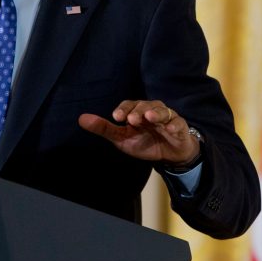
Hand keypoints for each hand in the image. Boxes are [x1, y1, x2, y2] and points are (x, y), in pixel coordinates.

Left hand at [78, 100, 200, 163]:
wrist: (169, 155)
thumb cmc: (145, 142)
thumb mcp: (122, 139)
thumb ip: (104, 129)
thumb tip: (81, 119)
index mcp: (138, 112)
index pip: (130, 105)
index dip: (124, 109)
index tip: (116, 117)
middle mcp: (152, 111)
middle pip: (145, 105)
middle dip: (138, 111)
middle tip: (132, 119)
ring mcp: (167, 119)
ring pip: (163, 111)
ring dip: (156, 113)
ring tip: (150, 118)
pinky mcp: (180, 128)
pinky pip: (179, 124)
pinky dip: (175, 125)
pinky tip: (170, 128)